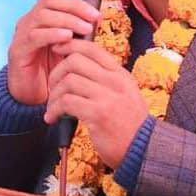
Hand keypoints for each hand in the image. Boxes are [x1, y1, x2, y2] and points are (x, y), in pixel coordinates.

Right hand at [6, 0, 100, 104]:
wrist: (31, 96)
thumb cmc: (52, 69)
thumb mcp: (68, 46)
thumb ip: (77, 31)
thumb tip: (97, 17)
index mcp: (41, 17)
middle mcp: (29, 21)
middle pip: (50, 1)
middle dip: (75, 6)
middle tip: (95, 16)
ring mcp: (22, 35)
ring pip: (44, 16)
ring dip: (68, 20)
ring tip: (86, 28)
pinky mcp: (18, 50)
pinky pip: (36, 36)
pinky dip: (53, 34)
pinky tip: (67, 37)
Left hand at [43, 39, 149, 168]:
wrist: (143, 149)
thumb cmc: (129, 125)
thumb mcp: (125, 94)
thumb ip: (107, 80)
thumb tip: (80, 68)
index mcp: (120, 74)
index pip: (91, 48)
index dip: (69, 46)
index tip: (57, 51)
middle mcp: (115, 81)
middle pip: (75, 61)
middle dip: (56, 73)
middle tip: (52, 88)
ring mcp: (108, 96)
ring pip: (68, 81)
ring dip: (53, 95)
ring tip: (52, 108)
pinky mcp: (98, 114)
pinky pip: (66, 102)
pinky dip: (54, 109)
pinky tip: (53, 118)